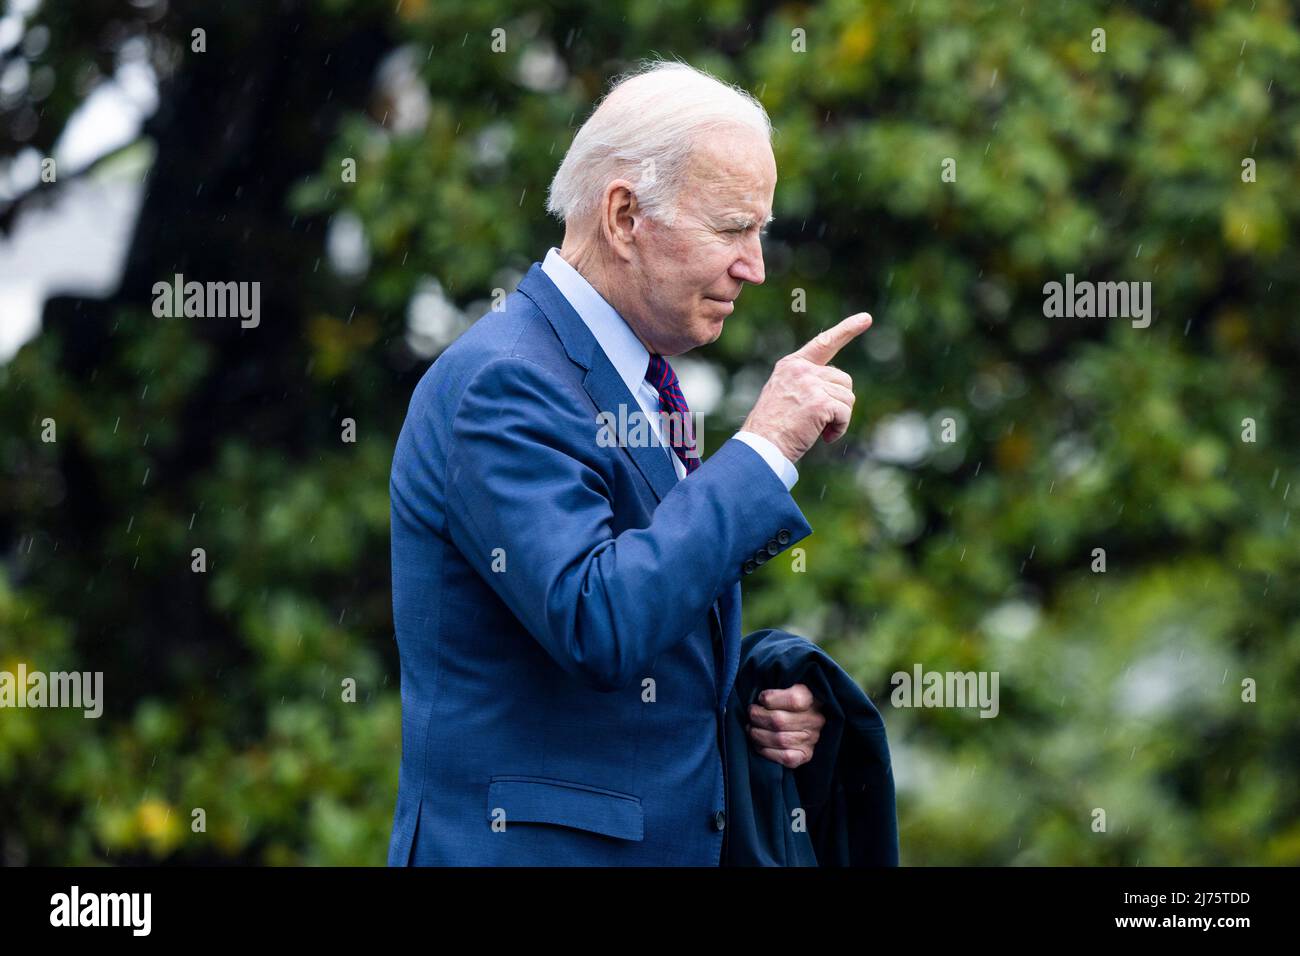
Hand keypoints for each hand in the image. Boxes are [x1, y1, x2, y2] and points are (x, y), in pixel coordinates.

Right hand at [741, 312, 871, 463]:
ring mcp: (811, 384)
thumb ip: (808, 384)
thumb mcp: (785, 395)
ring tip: (819, 429)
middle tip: (822, 421)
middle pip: (843, 380)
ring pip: (847, 398)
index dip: (847, 330)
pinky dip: (839, 428)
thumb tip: (840, 391)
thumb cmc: (772, 428)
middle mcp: (801, 370)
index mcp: (792, 365)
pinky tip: (824, 436)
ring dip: (839, 417)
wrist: (761, 446)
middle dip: (839, 402)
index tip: (866, 318)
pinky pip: (845, 413)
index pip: (823, 343)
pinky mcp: (820, 402)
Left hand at [746, 683, 825, 768]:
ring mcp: (812, 739)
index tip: (761, 698)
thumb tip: (756, 695)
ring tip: (751, 728)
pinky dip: (766, 751)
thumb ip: (775, 687)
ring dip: (758, 735)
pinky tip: (758, 744)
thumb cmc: (785, 698)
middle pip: (779, 721)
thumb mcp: (785, 685)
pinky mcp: (806, 754)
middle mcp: (815, 719)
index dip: (770, 699)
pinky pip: (785, 757)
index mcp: (811, 697)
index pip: (793, 699)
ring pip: (779, 740)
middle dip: (757, 717)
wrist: (803, 717)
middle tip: (751, 714)